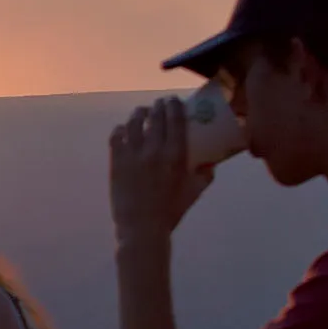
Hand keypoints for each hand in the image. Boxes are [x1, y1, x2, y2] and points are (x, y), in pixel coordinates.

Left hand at [107, 98, 214, 250]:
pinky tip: (124, 129)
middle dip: (158, 106)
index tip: (174, 100)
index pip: (176, 120)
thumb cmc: (171, 212)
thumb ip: (205, 175)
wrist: (142, 228)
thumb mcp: (194, 192)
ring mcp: (133, 154)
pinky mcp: (117, 161)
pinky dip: (121, 129)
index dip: (174, 106)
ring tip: (142, 113)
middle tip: (159, 104)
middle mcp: (155, 150)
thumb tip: (211, 163)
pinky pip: (116, 136)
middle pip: (156, 117)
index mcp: (176, 155)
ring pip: (134, 122)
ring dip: (139, 114)